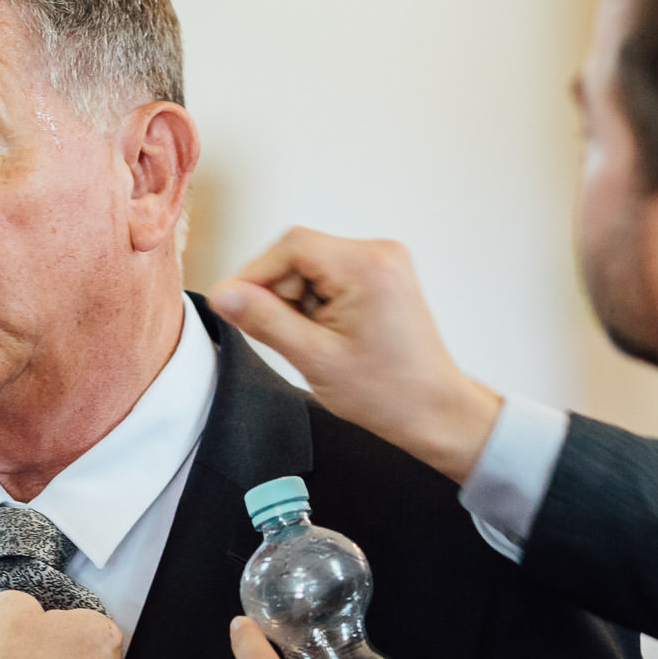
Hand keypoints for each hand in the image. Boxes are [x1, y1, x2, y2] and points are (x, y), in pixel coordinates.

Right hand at [208, 226, 502, 482]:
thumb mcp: (313, 357)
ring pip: (311, 266)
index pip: (290, 247)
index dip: (255, 275)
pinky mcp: (381, 275)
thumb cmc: (388, 392)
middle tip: (291, 336)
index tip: (236, 306)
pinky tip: (330, 333)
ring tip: (318, 340)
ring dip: (299, 301)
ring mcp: (383, 262)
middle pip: (299, 255)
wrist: (434, 411)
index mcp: (366, 266)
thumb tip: (223, 294)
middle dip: (281, 294)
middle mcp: (378, 253)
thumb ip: (263, 320)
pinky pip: (329, 275)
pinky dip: (317, 302)